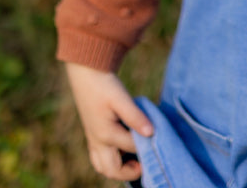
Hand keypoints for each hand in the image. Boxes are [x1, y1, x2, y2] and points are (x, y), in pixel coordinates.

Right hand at [65, 62, 153, 180]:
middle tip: (146, 163)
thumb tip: (151, 132)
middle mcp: (97, 142)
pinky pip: (99, 159)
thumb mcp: (121, 98)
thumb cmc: (104, 85)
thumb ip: (135, 116)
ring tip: (136, 161)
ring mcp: (93, 141)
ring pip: (103, 167)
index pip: (132, 146)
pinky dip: (111, 162)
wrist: (86, 75)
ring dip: (119, 170)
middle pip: (112, 170)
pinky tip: (125, 152)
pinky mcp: (92, 136)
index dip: (147, 144)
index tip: (160, 139)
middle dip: (130, 172)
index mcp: (105, 134)